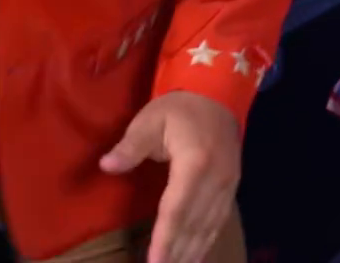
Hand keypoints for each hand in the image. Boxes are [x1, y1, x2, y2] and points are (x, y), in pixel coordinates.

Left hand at [100, 90, 241, 262]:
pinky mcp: (232, 185)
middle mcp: (216, 178)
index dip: (165, 240)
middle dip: (177, 253)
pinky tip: (196, 254)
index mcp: (195, 163)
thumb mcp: (150, 120)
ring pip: (208, 226)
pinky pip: (218, 220)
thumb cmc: (180, 107)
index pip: (176, 210)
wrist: (218, 92)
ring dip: (192, 251)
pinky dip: (206, 240)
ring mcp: (228, 183)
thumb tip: (107, 165)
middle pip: (194, 224)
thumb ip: (130, 146)